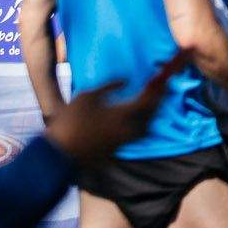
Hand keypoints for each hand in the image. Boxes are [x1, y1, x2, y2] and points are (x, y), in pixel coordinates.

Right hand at [43, 50, 188, 167]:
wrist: (61, 153)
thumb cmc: (72, 120)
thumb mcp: (88, 95)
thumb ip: (111, 86)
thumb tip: (127, 79)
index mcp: (122, 114)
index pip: (149, 99)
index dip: (159, 86)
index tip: (165, 75)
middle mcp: (128, 129)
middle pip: (151, 114)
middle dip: (158, 99)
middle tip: (161, 86)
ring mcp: (123, 141)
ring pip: (145, 126)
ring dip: (150, 112)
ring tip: (150, 99)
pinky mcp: (117, 148)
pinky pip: (135, 133)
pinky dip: (140, 122)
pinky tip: (134, 115)